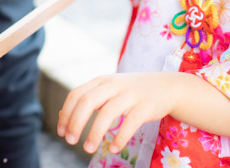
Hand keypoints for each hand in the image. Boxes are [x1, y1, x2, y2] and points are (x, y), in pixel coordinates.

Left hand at [57, 72, 175, 153]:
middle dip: (76, 123)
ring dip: (95, 133)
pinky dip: (120, 138)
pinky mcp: (146, 106)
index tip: (62, 133)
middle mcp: (114, 85)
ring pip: (107, 113)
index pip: (76, 95)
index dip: (66, 114)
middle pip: (87, 101)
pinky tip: (114, 148)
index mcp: (102, 81)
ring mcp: (131, 94)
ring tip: (88, 149)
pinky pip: (130, 123)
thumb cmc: (132, 91)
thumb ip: (87, 99)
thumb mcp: (108, 90)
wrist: (167, 86)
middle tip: (71, 142)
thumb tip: (61, 115)